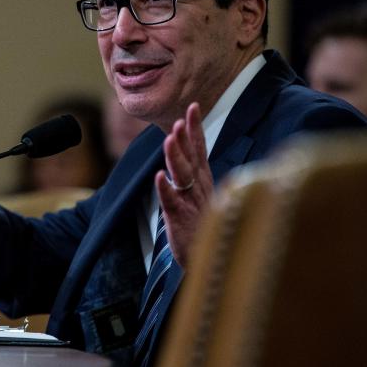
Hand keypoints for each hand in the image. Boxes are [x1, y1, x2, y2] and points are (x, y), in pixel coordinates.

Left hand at [154, 102, 211, 268]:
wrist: (208, 259)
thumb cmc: (202, 225)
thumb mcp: (200, 194)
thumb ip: (194, 173)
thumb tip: (190, 151)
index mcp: (203, 179)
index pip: (199, 149)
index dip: (195, 128)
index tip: (192, 106)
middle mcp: (198, 187)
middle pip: (192, 158)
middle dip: (186, 138)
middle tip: (180, 119)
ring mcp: (190, 202)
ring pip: (182, 176)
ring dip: (175, 158)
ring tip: (168, 141)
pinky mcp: (180, 219)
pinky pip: (171, 202)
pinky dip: (165, 189)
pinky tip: (158, 177)